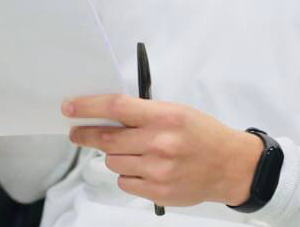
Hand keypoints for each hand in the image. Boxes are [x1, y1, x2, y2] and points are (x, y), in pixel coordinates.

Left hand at [65, 95, 262, 207]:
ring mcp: (158, 170)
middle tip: (77, 132)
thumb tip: (106, 114)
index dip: (88, 107)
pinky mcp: (158, 192)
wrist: (229, 165)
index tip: (70, 108)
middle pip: (107, 138)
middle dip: (86, 134)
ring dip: (114, 155)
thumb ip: (143, 113)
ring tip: (133, 151)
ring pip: (113, 162)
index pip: (116, 108)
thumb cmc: (202, 135)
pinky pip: (125, 182)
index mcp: (165, 117)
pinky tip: (143, 167)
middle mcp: (160, 143)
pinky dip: (127, 174)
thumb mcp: (176, 112)